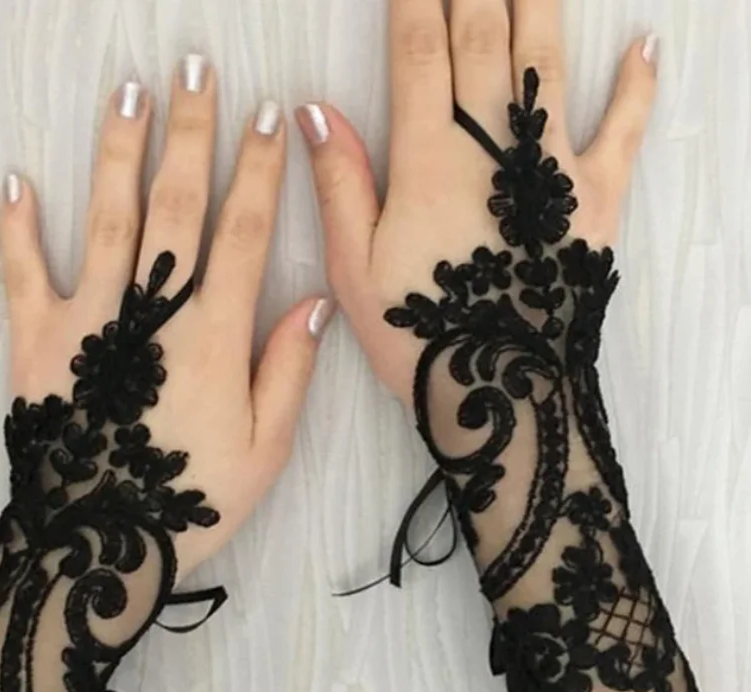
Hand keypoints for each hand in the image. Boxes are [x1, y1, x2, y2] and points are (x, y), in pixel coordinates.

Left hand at [0, 58, 332, 580]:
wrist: (98, 546)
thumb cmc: (187, 503)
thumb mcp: (264, 453)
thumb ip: (289, 373)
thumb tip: (316, 302)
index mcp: (214, 338)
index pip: (243, 233)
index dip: (259, 171)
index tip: (270, 116)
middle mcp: (152, 313)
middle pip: (176, 206)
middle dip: (190, 133)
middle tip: (195, 69)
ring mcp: (88, 321)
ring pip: (107, 219)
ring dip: (118, 151)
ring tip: (127, 94)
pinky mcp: (36, 342)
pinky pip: (23, 274)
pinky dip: (17, 229)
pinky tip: (16, 181)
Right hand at [297, 1, 698, 691]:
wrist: (505, 390)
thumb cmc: (423, 334)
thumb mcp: (356, 270)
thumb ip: (340, 184)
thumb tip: (315, 111)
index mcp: (429, 159)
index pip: (418, 48)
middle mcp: (494, 143)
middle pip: (484, 34)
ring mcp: (552, 166)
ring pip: (548, 58)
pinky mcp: (598, 197)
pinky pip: (623, 131)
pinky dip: (636, 88)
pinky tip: (643, 47)